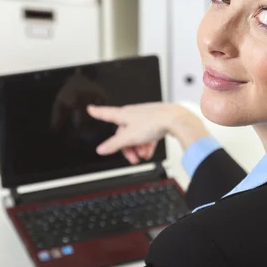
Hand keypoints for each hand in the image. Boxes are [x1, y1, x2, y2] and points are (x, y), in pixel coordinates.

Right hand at [87, 102, 209, 163]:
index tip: (90, 109)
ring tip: (142, 156)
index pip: (106, 113)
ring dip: (137, 148)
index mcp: (124, 114)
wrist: (175, 119)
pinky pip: (147, 135)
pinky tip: (148, 153)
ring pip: (136, 135)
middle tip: (132, 158)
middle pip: (123, 132)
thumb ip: (114, 144)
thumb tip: (101, 149)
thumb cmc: (153, 122)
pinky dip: (146, 145)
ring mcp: (145, 118)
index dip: (97, 112)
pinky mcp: (156, 122)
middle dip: (126, 147)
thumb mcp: (129, 137)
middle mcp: (133, 114)